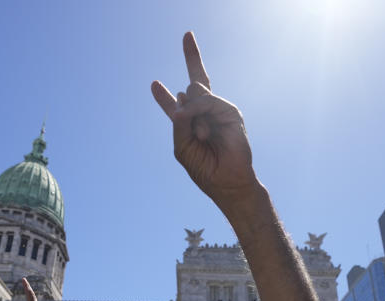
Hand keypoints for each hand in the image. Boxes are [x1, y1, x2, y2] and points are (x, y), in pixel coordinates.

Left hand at [151, 32, 255, 206]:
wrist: (227, 181)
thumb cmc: (204, 168)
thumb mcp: (182, 147)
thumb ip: (179, 122)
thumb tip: (184, 95)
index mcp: (188, 124)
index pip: (175, 107)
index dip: (163, 97)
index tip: (154, 85)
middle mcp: (203, 114)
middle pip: (195, 83)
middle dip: (192, 56)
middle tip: (187, 34)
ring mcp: (217, 111)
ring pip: (195, 91)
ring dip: (193, 113)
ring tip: (201, 136)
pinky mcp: (229, 112)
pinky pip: (208, 101)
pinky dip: (200, 112)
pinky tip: (203, 132)